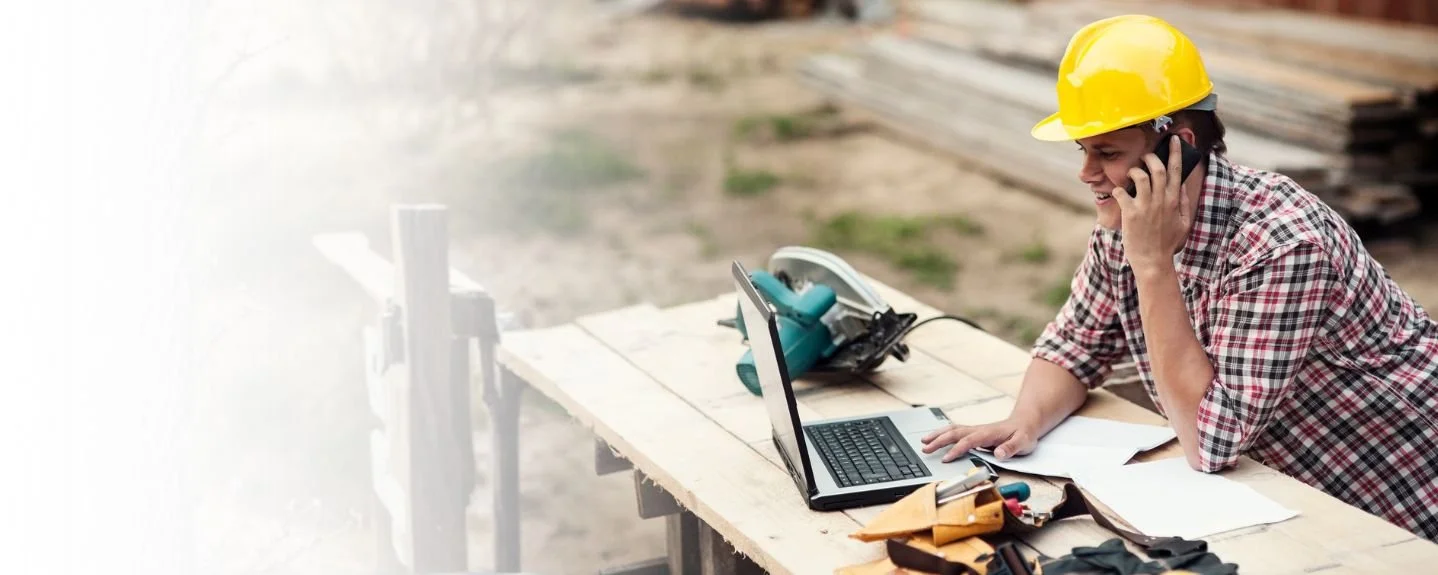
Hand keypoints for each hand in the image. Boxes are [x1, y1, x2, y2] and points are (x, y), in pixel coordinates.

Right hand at [920, 418, 1037, 462]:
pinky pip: (955, 431)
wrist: (1026, 423)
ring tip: (924, 441)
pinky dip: (943, 433)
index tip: (946, 459)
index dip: (956, 450)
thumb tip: (998, 453)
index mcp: (988, 433)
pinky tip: (935, 438)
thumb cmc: (1024, 434)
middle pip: (955, 433)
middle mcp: (979, 430)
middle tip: (925, 449)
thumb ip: (1011, 448)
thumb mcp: (1023, 442)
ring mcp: (976, 430)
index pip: (969, 441)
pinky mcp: (974, 433)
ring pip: (953, 430)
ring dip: (937, 435)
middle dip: (939, 440)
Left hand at [1114, 136, 1192, 275]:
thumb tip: (1180, 185)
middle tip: (1145, 156)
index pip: (1176, 170)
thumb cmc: (1167, 244)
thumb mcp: (1183, 223)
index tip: (1174, 140)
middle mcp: (1161, 200)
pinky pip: (1121, 192)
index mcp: (1174, 201)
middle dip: (1151, 157)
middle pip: (1157, 169)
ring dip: (1134, 171)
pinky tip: (1118, 193)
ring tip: (1131, 173)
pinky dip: (1117, 190)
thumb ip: (1183, 203)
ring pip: (1141, 177)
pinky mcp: (1130, 214)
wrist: (1153, 262)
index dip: (1175, 152)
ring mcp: (1146, 206)